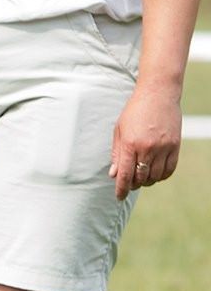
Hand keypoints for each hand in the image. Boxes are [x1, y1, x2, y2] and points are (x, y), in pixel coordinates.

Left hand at [108, 83, 182, 200]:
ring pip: (155, 176)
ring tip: (141, 176)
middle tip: (129, 183)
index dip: (121, 189)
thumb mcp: (119, 131)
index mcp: (130, 145)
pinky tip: (155, 172)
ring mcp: (164, 147)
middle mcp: (148, 148)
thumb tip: (114, 175)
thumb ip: (117, 154)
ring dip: (147, 181)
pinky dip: (161, 175)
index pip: (125, 175)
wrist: (158, 94)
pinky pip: (169, 169)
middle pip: (140, 178)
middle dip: (133, 185)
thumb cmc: (134, 111)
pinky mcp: (175, 145)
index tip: (119, 197)